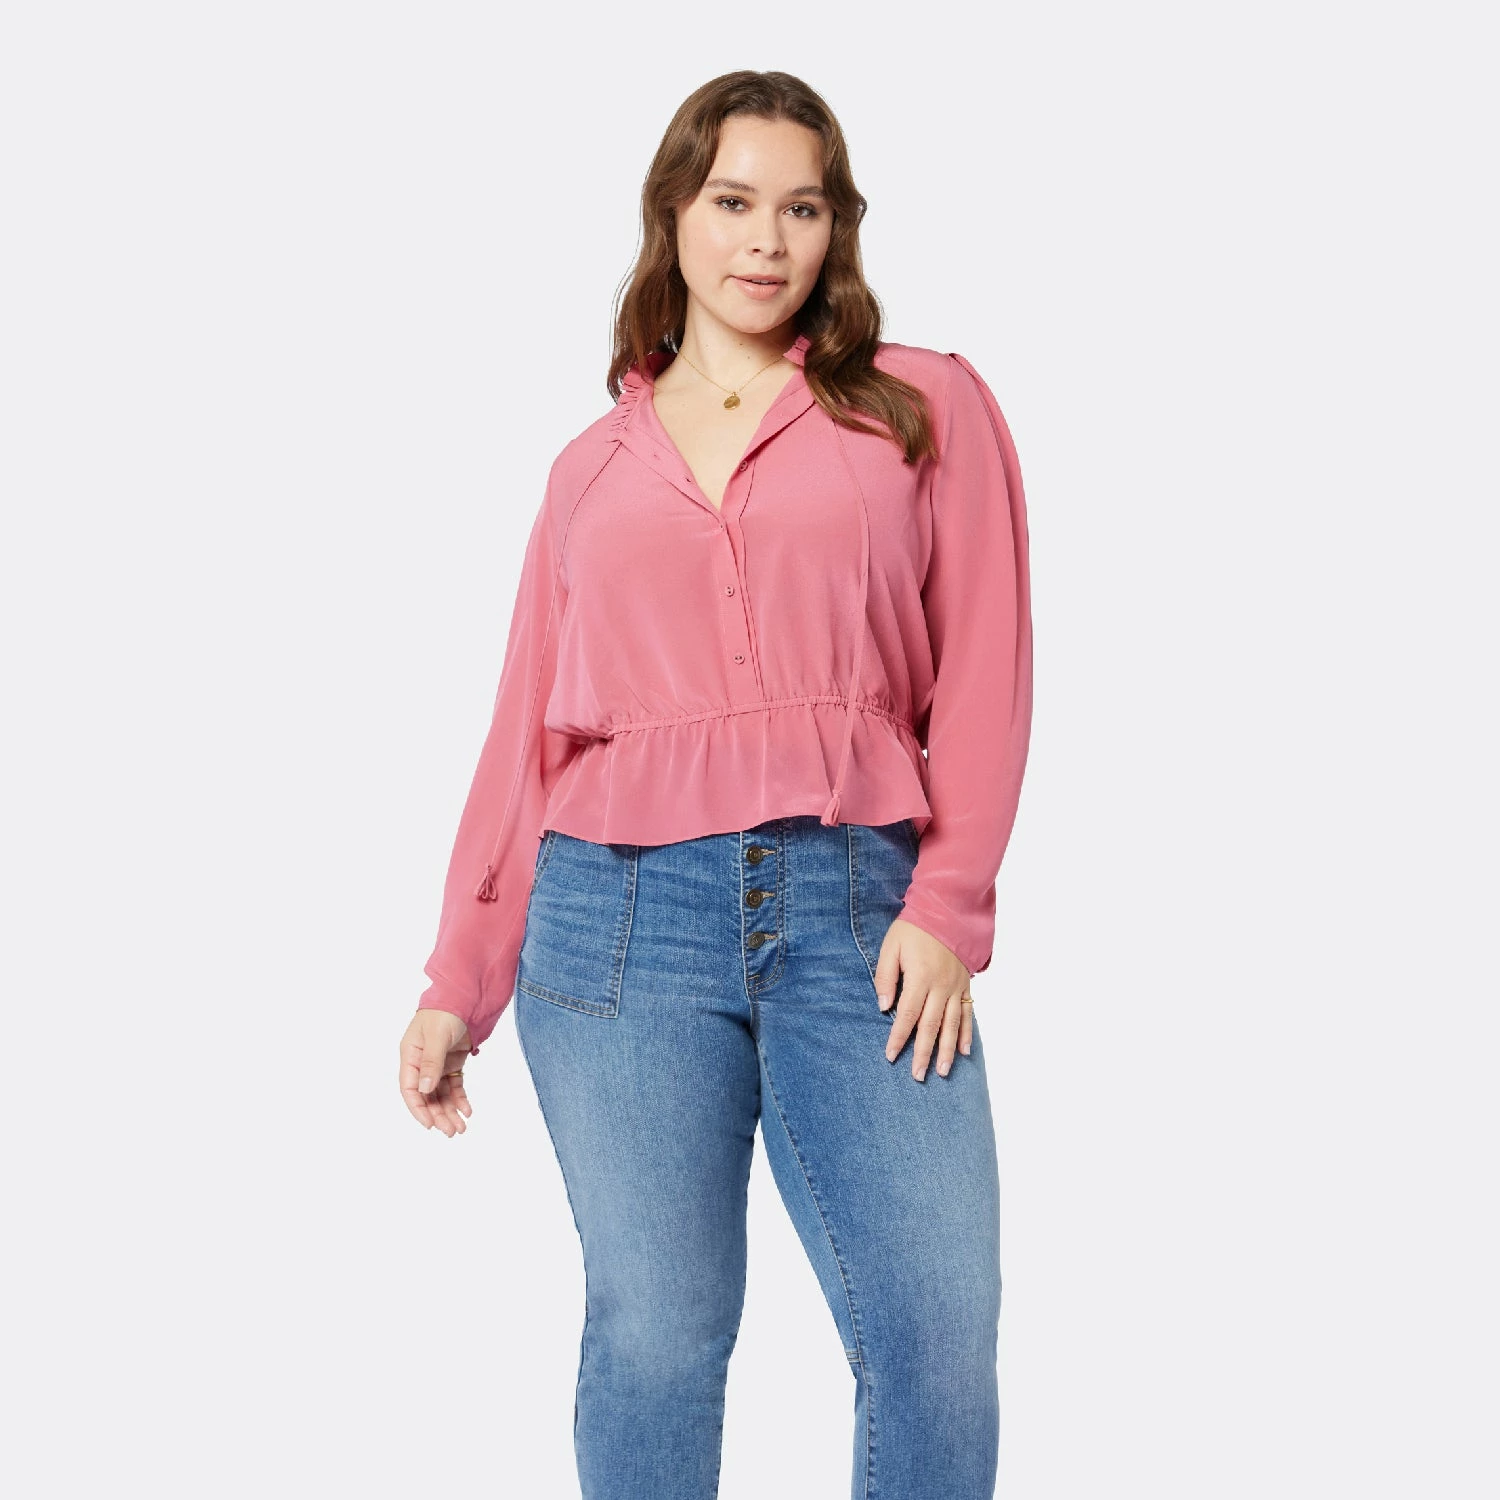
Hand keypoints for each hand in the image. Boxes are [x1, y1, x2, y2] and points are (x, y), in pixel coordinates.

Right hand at [400, 1009, 472, 1135]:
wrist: (465, 995)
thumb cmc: (445, 1011)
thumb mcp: (436, 1036)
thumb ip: (431, 1062)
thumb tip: (424, 1088)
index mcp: (410, 1054)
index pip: (409, 1088)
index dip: (418, 1108)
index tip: (430, 1124)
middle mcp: (421, 1061)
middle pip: (427, 1095)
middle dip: (438, 1114)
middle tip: (451, 1131)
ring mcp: (437, 1062)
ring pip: (441, 1093)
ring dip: (450, 1110)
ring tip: (461, 1127)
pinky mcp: (452, 1061)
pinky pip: (454, 1085)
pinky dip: (460, 1098)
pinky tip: (467, 1110)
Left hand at [873, 919, 972, 1080]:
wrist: (947, 909)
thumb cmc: (914, 928)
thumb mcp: (891, 946)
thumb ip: (885, 976)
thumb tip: (883, 1007)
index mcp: (920, 977)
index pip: (907, 1014)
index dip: (899, 1037)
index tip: (891, 1056)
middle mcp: (940, 986)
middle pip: (931, 1025)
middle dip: (923, 1052)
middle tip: (917, 1076)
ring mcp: (956, 987)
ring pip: (952, 1025)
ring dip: (947, 1050)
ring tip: (943, 1072)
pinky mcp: (966, 985)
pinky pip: (967, 1014)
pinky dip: (966, 1034)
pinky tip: (964, 1052)